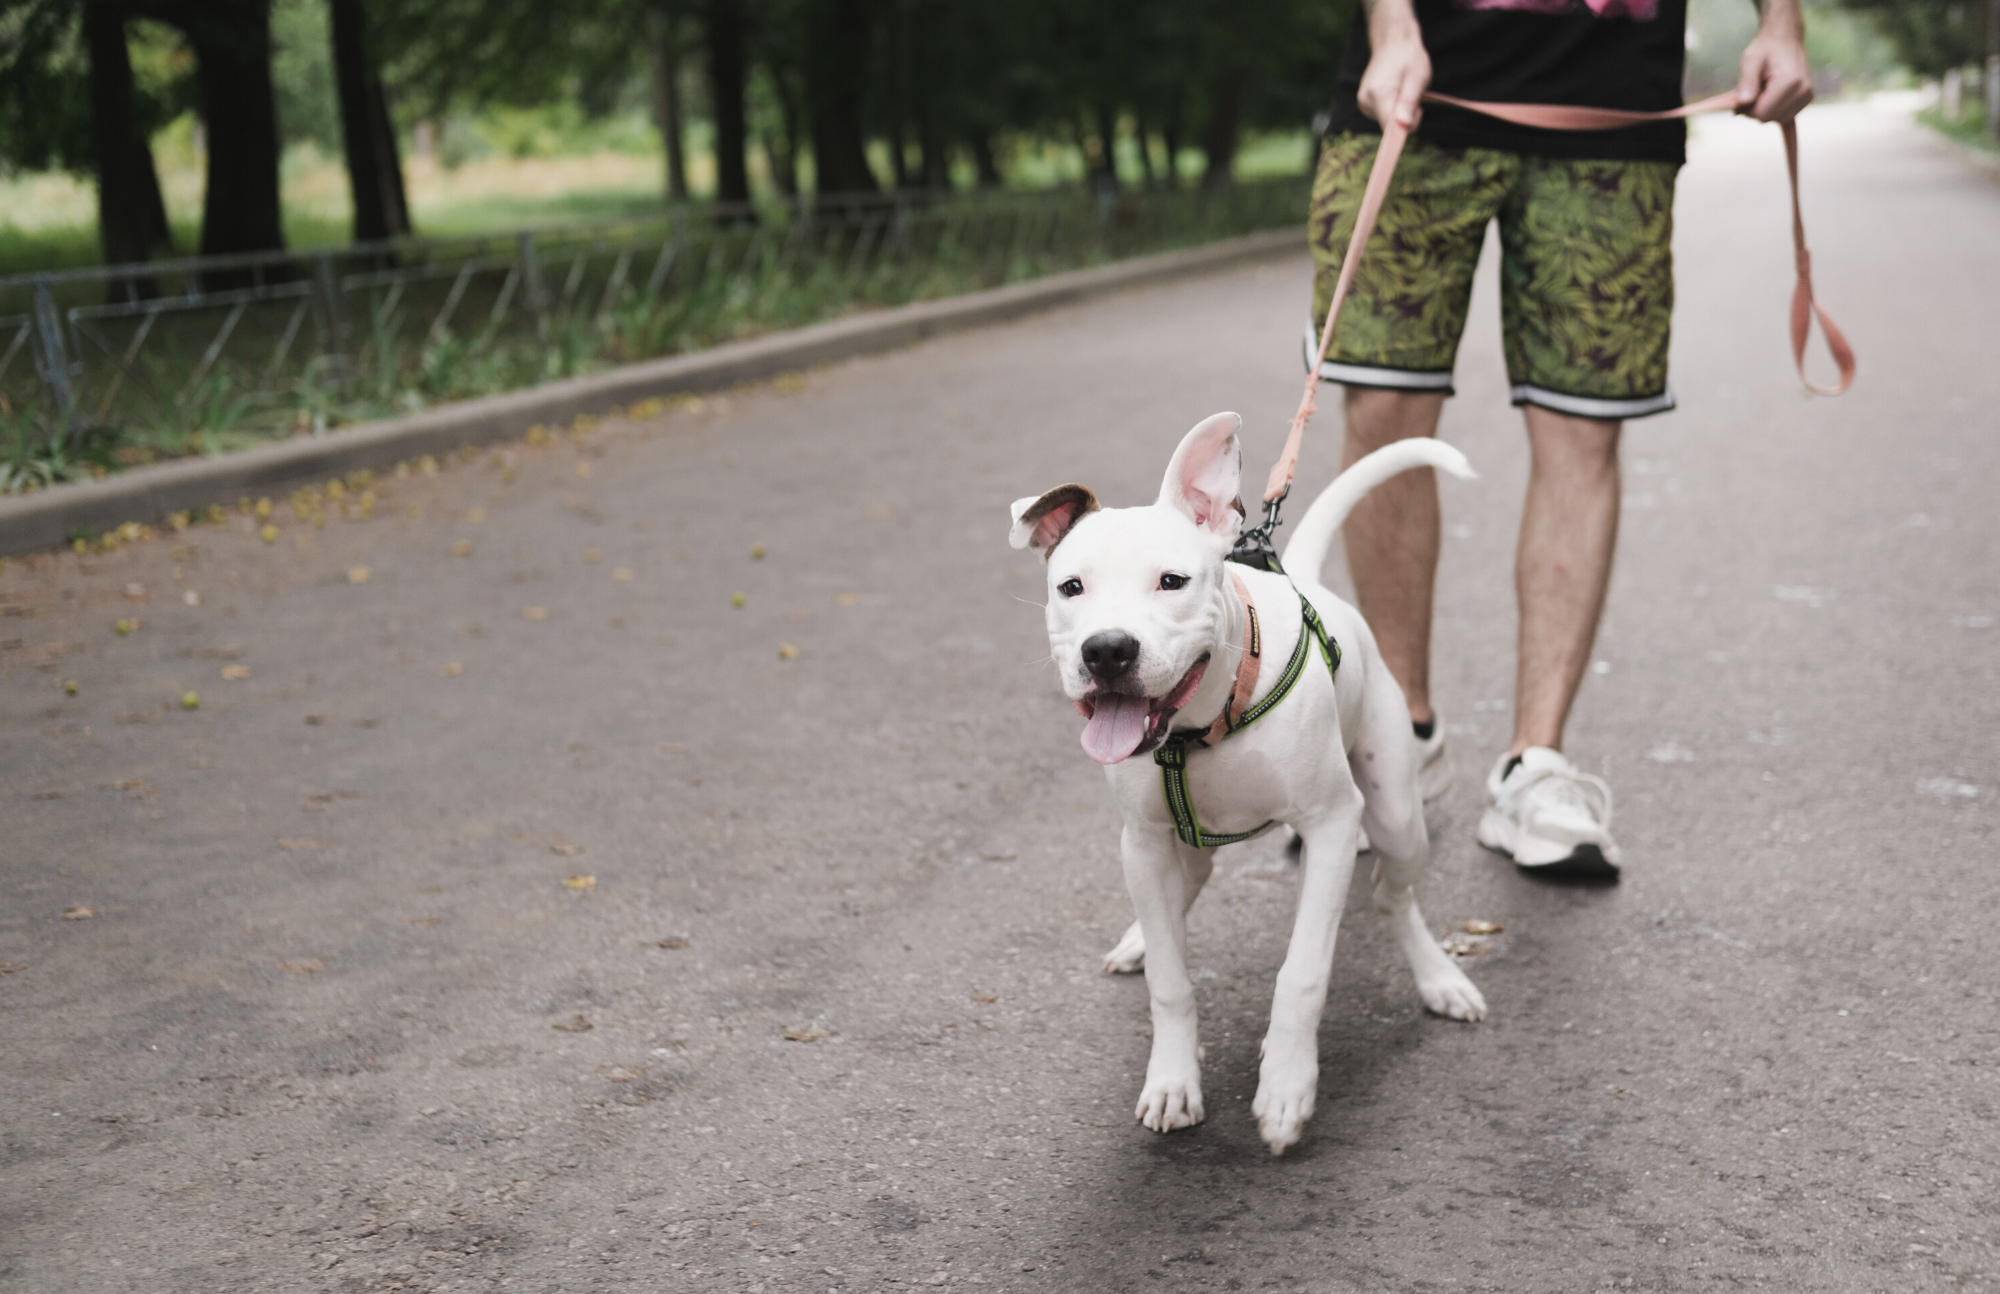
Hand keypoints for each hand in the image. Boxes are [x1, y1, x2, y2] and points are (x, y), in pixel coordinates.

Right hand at [1356, 1, 1429, 129]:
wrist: (1392, 42)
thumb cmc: (1409, 58)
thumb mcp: (1417, 78)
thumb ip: (1409, 102)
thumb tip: (1404, 126)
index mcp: (1377, 96)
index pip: (1390, 129)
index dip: (1407, 125)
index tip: (1418, 111)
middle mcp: (1365, 102)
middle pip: (1390, 126)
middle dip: (1406, 116)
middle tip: (1413, 94)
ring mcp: (1363, 103)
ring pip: (1387, 122)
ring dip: (1400, 111)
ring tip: (1404, 89)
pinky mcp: (1364, 103)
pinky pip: (1384, 115)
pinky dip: (1393, 108)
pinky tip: (1396, 91)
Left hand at [1736, 28, 1813, 122]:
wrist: (1785, 39)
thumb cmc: (1765, 49)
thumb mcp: (1750, 60)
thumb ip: (1746, 82)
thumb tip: (1743, 104)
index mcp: (1790, 83)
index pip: (1762, 114)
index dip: (1746, 110)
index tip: (1741, 99)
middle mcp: (1803, 92)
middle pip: (1767, 119)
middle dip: (1754, 109)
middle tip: (1751, 91)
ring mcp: (1806, 97)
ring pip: (1775, 120)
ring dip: (1764, 109)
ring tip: (1764, 89)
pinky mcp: (1805, 100)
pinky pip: (1786, 119)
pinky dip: (1774, 115)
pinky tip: (1792, 167)